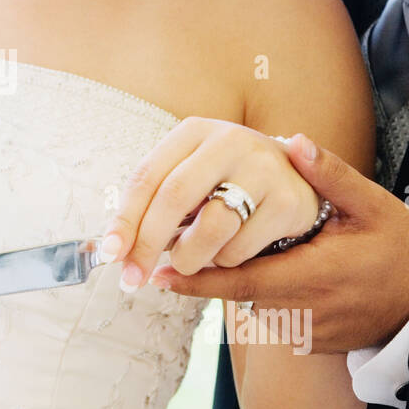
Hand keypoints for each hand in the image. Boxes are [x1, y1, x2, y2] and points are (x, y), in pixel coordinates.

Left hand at [101, 117, 321, 290]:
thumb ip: (155, 203)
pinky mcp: (288, 201)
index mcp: (194, 131)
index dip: (124, 218)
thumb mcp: (191, 178)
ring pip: (210, 227)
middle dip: (147, 244)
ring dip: (188, 257)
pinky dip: (223, 262)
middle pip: (174, 197)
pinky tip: (228, 251)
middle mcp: (229, 140)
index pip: (147, 176)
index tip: (110, 253)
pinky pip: (240, 248)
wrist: (297, 181)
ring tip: (188, 260)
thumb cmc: (227, 184)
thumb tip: (116, 248)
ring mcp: (263, 168)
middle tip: (133, 277)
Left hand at [148, 134, 408, 351]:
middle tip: (163, 256)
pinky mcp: (311, 342)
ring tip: (202, 255)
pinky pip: (274, 318)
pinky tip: (256, 271)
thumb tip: (294, 141)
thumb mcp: (374, 207)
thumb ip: (331, 176)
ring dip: (232, 284)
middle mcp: (304, 310)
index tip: (160, 272)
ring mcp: (307, 331)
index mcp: (312, 275)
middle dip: (202, 275)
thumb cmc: (403, 250)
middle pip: (238, 294)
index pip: (241, 280)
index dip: (197, 279)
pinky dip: (260, 297)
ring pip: (253, 307)